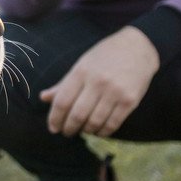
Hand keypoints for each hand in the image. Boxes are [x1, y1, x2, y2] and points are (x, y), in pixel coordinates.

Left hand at [39, 26, 158, 137]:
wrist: (137, 48)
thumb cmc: (104, 56)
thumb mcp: (81, 65)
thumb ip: (63, 84)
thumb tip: (43, 98)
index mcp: (81, 72)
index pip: (62, 101)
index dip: (55, 118)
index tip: (53, 127)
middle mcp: (97, 82)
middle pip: (77, 115)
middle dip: (69, 128)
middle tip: (67, 132)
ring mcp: (115, 92)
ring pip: (94, 122)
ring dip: (86, 131)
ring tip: (83, 130)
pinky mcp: (130, 101)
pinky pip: (113, 124)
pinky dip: (103, 132)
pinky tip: (98, 131)